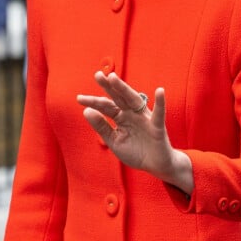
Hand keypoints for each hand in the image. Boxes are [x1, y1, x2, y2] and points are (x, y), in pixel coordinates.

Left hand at [77, 72, 193, 194]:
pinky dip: (160, 102)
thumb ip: (101, 127)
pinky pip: (159, 113)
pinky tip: (159, 91)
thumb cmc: (136, 152)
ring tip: (113, 78)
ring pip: (133, 100)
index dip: (93, 102)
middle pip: (118, 97)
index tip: (79, 98)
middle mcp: (131, 113)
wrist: (155, 165)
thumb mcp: (114, 141)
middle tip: (97, 75)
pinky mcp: (157, 126)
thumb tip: (86, 111)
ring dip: (124, 89)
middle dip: (108, 86)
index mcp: (121, 117)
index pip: (105, 106)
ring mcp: (144, 118)